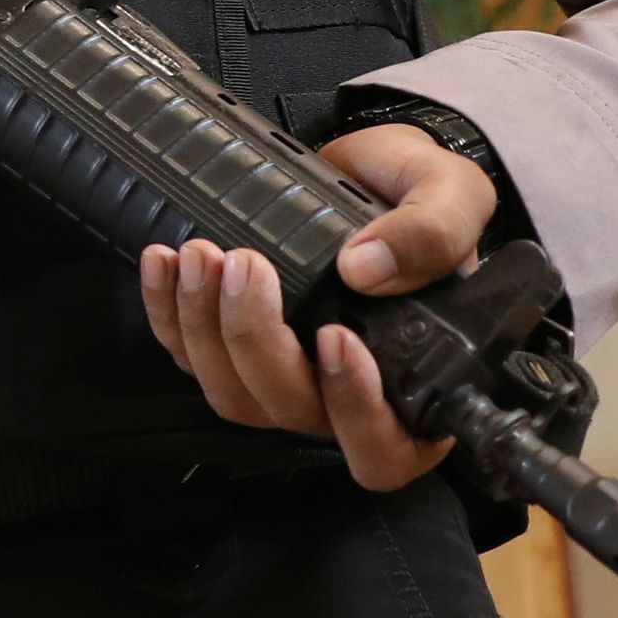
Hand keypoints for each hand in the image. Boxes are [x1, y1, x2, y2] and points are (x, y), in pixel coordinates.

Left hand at [136, 123, 500, 492]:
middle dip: (256, 340)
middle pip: (290, 409)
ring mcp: (286, 379)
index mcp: (417, 385)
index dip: (356, 409)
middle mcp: (346, 398)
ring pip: (232, 392)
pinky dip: (167, 313)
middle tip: (246, 264)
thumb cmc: (421, 198)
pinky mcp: (234, 351)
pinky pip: (189, 357)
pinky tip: (164, 263)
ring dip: (203, 328)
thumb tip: (366, 269)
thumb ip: (432, 232)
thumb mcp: (453, 195)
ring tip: (202, 254)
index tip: (336, 335)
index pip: (385, 447)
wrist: (367, 171)